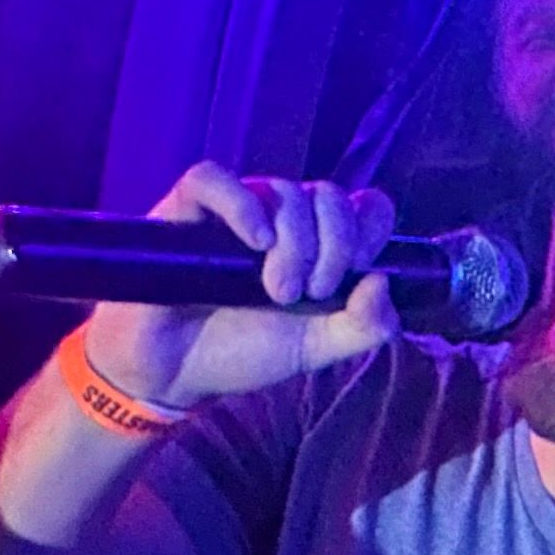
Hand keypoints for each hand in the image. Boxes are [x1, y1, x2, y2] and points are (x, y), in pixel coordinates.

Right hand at [86, 164, 398, 411]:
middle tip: (309, 293)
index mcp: (319, 245)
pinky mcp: (186, 209)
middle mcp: (282, 219)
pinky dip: (242, 205)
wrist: (172, 374)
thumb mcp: (315, 350)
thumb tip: (382, 283)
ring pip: (283, 191)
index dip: (370, 232)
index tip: (354, 276)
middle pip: (330, 196)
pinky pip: (214, 179)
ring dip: (294, 242)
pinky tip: (255, 242)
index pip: (366, 207)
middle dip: (333, 246)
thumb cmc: (241, 352)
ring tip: (278, 292)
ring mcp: (235, 211)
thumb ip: (364, 327)